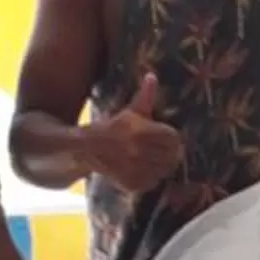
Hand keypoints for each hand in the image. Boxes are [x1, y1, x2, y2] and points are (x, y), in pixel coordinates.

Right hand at [85, 70, 182, 193]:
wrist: (86, 148)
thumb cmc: (113, 127)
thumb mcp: (130, 112)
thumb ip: (145, 96)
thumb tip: (152, 76)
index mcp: (142, 131)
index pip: (173, 138)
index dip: (173, 139)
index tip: (168, 139)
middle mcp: (139, 151)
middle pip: (172, 156)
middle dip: (170, 153)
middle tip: (164, 151)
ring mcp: (135, 169)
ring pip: (164, 171)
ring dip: (162, 166)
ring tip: (153, 160)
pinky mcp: (130, 183)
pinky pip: (152, 183)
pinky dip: (151, 178)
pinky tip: (143, 170)